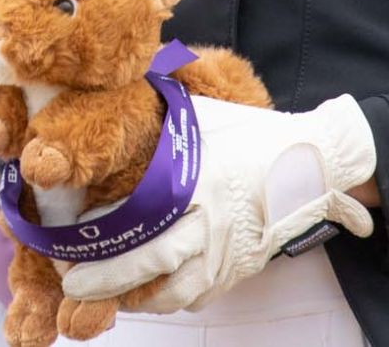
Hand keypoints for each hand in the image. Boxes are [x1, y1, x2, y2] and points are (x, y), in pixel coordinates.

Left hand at [57, 94, 375, 313]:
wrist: (313, 163)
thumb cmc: (254, 135)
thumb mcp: (205, 116)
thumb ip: (164, 113)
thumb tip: (122, 87)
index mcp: (202, 180)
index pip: (147, 211)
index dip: (109, 229)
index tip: (77, 234)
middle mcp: (214, 221)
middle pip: (155, 259)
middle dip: (110, 277)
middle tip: (75, 283)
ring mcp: (228, 251)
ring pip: (176, 290)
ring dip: (137, 297)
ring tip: (105, 293)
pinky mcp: (239, 269)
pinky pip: (198, 296)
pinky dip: (168, 301)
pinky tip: (145, 293)